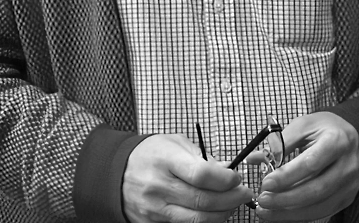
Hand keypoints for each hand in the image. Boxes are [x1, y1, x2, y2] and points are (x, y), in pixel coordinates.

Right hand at [122, 133, 254, 222]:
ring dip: (222, 214)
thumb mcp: (173, 144)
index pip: (201, 175)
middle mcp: (157, 187)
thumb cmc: (148, 155)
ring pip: (197, 221)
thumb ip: (202, 157)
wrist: (115, 172)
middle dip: (231, 199)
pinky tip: (213, 212)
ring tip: (231, 204)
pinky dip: (204, 221)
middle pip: (203, 201)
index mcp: (164, 160)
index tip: (236, 177)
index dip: (225, 179)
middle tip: (244, 193)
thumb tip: (228, 171)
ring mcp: (154, 209)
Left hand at [251, 112, 358, 220]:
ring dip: (289, 212)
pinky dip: (299, 215)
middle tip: (262, 199)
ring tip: (265, 211)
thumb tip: (254, 159)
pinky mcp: (346, 197)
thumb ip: (280, 142)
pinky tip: (280, 214)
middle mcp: (347, 165)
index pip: (311, 163)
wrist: (356, 137)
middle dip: (286, 199)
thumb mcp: (305, 125)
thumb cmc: (327, 129)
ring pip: (319, 206)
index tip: (266, 182)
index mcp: (337, 141)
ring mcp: (349, 184)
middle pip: (316, 189)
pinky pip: (322, 212)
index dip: (287, 175)